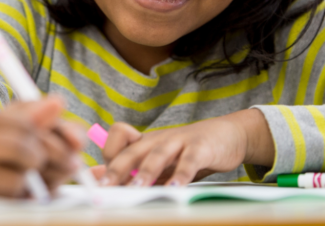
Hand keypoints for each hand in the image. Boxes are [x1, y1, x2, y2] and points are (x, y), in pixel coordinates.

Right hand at [0, 98, 78, 196]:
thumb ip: (23, 114)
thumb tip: (59, 103)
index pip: (24, 123)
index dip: (47, 137)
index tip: (50, 147)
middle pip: (20, 148)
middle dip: (40, 160)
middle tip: (41, 165)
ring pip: (16, 179)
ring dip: (27, 185)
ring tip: (22, 182)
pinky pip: (2, 201)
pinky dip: (14, 200)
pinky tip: (9, 194)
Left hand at [90, 109, 274, 186]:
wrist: (227, 135)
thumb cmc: (188, 152)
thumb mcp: (159, 162)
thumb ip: (133, 170)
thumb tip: (97, 177)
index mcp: (144, 142)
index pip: (117, 143)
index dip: (107, 159)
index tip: (99, 182)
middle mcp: (157, 139)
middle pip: (132, 151)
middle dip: (116, 169)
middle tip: (105, 189)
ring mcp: (179, 141)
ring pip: (158, 154)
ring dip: (146, 172)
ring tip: (137, 189)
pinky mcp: (200, 147)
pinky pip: (189, 160)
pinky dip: (182, 174)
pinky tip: (176, 187)